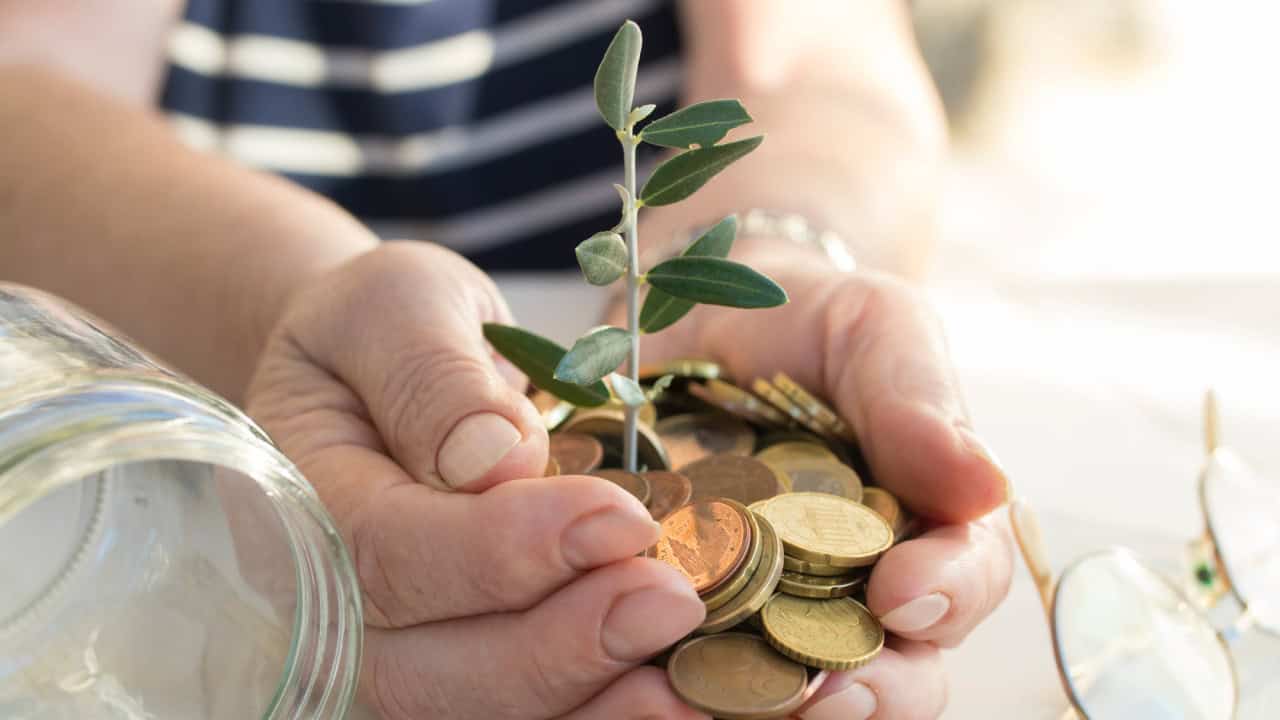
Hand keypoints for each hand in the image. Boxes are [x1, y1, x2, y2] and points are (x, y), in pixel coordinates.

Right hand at [245, 242, 711, 719]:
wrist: (377, 373)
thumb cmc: (386, 329)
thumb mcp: (400, 303)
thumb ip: (431, 373)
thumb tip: (497, 458)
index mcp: (301, 501)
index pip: (387, 555)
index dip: (502, 552)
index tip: (618, 518)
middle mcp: (327, 603)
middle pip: (423, 671)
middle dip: (556, 647)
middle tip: (670, 601)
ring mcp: (385, 652)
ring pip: (469, 716)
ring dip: (582, 705)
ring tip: (683, 680)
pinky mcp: (451, 669)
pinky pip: (513, 717)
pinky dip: (590, 719)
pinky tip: (667, 703)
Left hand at [623, 249, 1014, 719]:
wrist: (697, 322)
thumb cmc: (807, 321)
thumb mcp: (872, 329)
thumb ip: (917, 400)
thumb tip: (988, 484)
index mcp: (926, 526)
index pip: (963, 581)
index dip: (947, 597)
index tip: (903, 595)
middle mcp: (862, 589)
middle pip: (898, 670)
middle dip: (876, 691)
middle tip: (834, 695)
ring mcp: (777, 612)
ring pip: (802, 692)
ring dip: (783, 708)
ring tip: (749, 706)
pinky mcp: (693, 616)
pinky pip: (699, 671)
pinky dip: (690, 688)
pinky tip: (659, 682)